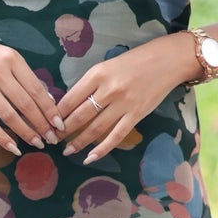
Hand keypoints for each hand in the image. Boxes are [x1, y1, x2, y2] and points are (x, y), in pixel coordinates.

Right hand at [0, 22, 64, 154]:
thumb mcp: (4, 55)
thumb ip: (23, 75)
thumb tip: (47, 99)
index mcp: (12, 59)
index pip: (37, 89)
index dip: (50, 109)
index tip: (59, 124)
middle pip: (26, 104)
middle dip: (42, 124)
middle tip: (53, 139)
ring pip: (10, 115)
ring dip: (27, 132)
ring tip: (38, 143)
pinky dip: (2, 138)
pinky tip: (13, 148)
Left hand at [59, 40, 190, 161]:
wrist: (167, 60)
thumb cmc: (134, 61)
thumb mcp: (107, 66)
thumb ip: (91, 84)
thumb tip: (70, 104)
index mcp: (98, 74)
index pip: (71, 98)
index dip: (57, 114)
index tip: (49, 123)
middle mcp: (109, 89)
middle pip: (80, 115)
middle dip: (64, 130)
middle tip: (53, 139)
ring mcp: (124, 104)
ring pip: (95, 128)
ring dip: (79, 142)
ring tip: (67, 150)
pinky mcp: (136, 115)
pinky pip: (116, 136)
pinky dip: (102, 149)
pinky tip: (90, 158)